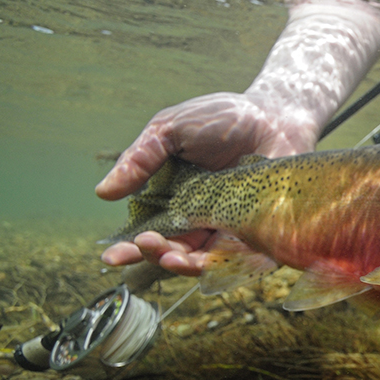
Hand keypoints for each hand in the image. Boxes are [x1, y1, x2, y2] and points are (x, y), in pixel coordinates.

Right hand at [96, 92, 320, 270]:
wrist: (276, 114)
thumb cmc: (224, 119)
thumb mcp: (171, 131)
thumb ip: (141, 160)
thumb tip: (103, 192)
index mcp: (175, 200)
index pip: (149, 231)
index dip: (129, 247)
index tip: (111, 255)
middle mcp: (201, 219)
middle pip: (173, 251)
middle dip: (154, 255)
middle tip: (145, 245)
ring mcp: (230, 228)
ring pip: (204, 261)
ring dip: (183, 265)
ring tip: (169, 256)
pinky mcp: (261, 232)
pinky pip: (242, 258)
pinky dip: (223, 263)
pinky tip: (206, 258)